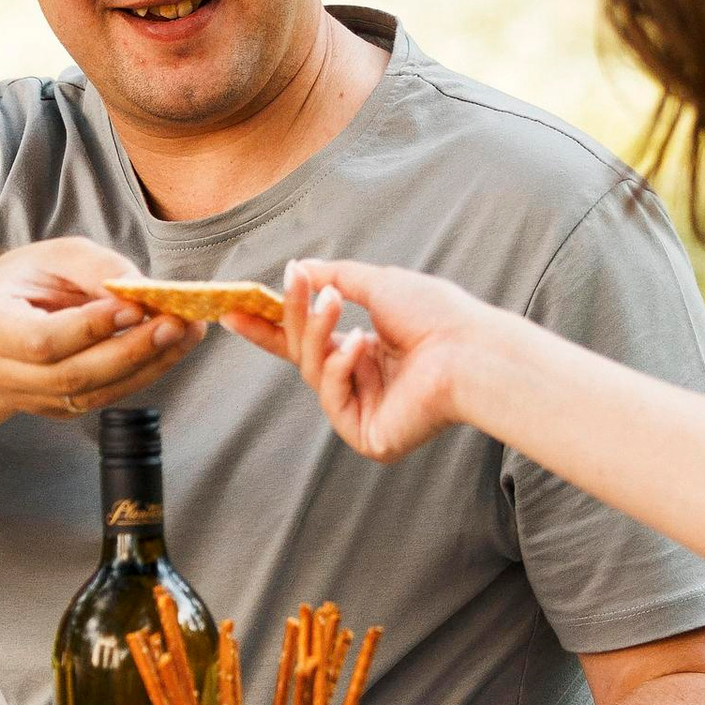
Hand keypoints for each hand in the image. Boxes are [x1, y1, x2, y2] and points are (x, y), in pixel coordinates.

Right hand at [0, 242, 199, 417]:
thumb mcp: (50, 256)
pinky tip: (173, 348)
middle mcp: (2, 371)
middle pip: (72, 375)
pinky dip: (144, 373)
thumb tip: (140, 289)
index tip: (133, 306)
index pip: (40, 340)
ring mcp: (30, 397)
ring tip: (187, 333)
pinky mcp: (58, 408)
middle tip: (176, 323)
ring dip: (148, 366)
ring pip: (93, 394)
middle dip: (130, 350)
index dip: (88, 328)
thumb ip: (94, 267)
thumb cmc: (22, 282)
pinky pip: (105, 397)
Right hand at [271, 259, 498, 460]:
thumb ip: (337, 277)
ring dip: (317, 333)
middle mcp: (363, 383)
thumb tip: (302, 267)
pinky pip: (333, 398)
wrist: (471, 350)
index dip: (271, 325)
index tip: (233, 309)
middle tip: (286, 284)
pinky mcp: (368, 437)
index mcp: (367, 352)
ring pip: (312, 372)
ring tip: (332, 303)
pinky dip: (341, 367)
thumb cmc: (437, 316)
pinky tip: (363, 346)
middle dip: (290, 318)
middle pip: (304, 354)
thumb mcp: (379, 284)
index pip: (308, 340)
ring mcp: (364, 411)